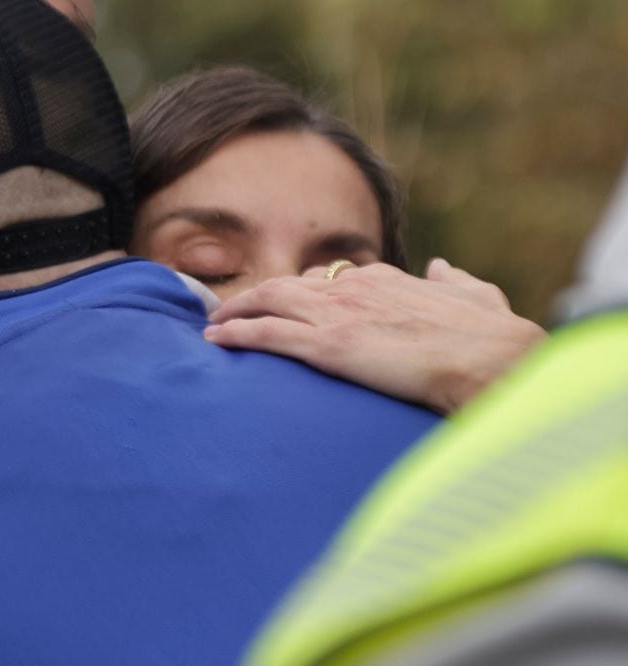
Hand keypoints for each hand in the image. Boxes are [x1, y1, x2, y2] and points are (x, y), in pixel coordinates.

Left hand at [204, 259, 546, 413]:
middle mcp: (353, 288)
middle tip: (228, 311)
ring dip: (234, 313)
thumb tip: (444, 267)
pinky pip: (269, 334)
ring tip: (212, 326)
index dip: (299, 292)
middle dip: (254, 296)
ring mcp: (338, 315)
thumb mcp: (477, 295)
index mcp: (384, 279)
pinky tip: (216, 342)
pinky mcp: (329, 346)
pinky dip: (238, 334)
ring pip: (268, 303)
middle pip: (287, 285)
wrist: (491, 359)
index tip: (282, 303)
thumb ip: (456, 281)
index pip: (327, 280)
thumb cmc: (491, 337)